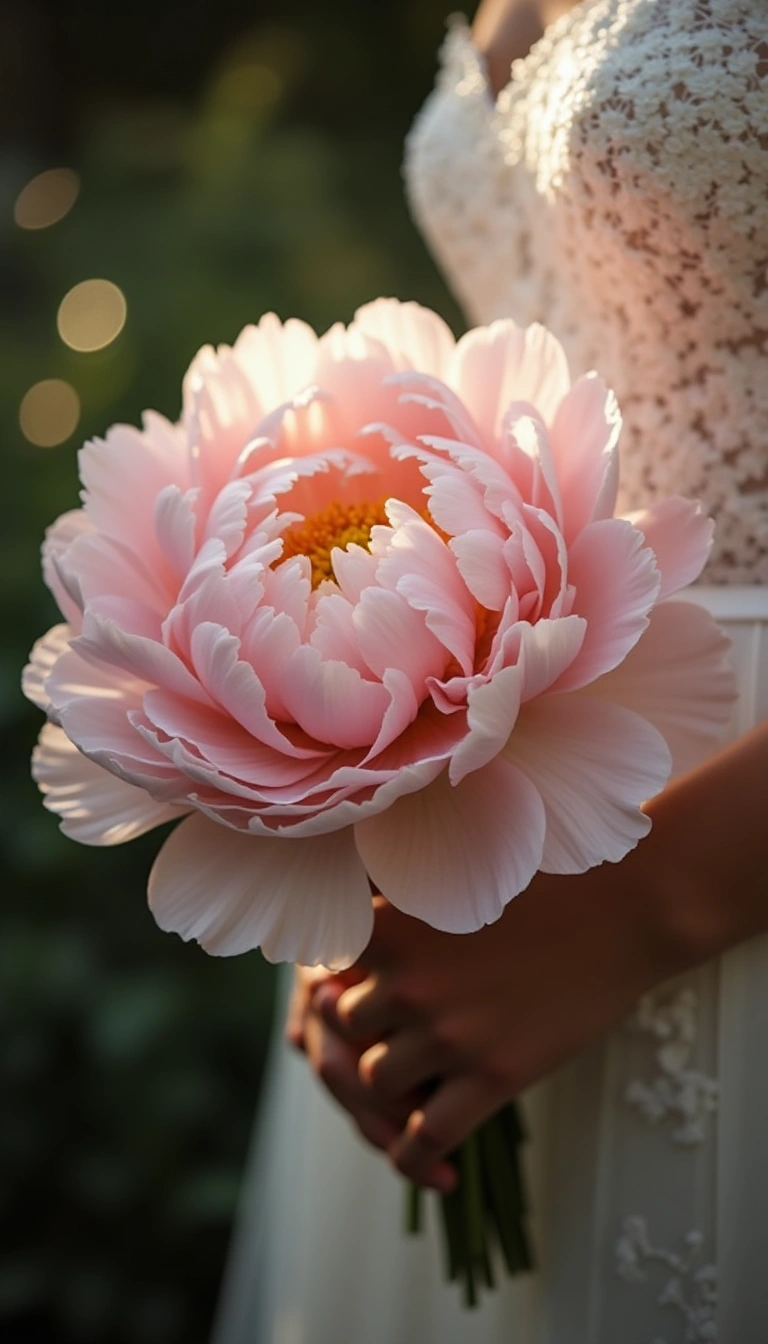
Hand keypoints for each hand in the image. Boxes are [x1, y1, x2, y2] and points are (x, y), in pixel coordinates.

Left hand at [299, 722, 767, 1186]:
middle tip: (385, 1032)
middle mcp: (407, 983)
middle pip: (344, 1028)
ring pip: (375, 1081)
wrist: (626, 906)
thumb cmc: (545, 877)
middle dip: (362, 1032)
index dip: (335, 981)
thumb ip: (403, 896)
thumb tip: (360, 892)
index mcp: (391, 926)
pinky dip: (412, 1153)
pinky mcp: (492, 1078)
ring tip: (410, 1079)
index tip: (351, 985)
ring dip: (389, 1083)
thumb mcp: (457, 873)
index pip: (324, 970)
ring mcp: (448, 1035)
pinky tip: (421, 1156)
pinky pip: (425, 1135)